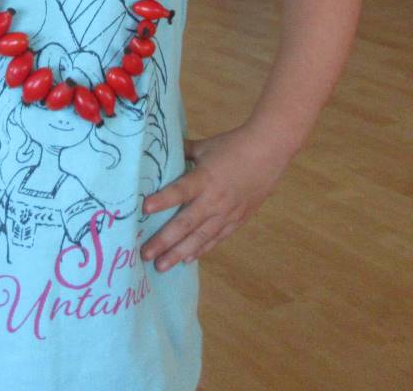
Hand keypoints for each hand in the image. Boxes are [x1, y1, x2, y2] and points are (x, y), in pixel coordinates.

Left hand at [140, 126, 288, 272]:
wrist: (269, 151)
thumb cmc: (233, 145)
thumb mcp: (205, 146)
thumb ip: (183, 152)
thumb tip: (162, 151)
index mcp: (204, 178)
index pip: (180, 191)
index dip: (163, 200)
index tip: (144, 208)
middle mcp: (214, 199)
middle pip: (186, 223)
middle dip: (164, 241)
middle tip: (145, 255)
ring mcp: (227, 212)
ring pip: (200, 237)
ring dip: (179, 252)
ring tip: (162, 266)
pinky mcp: (238, 219)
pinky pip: (217, 238)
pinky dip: (202, 249)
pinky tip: (187, 259)